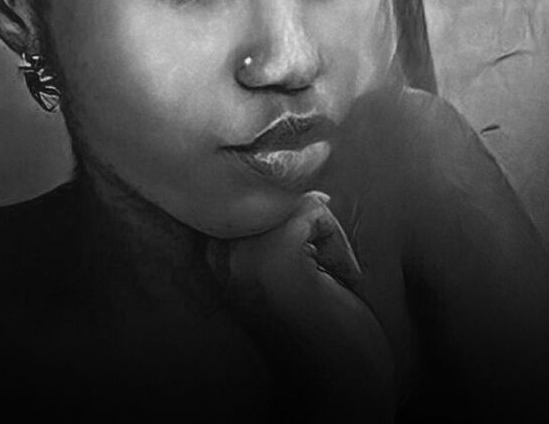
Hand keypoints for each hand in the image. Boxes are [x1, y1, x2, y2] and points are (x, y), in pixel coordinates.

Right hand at [206, 192, 395, 421]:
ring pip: (295, 196)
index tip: (300, 265)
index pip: (251, 186)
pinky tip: (335, 282)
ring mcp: (243, 254)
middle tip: (316, 273)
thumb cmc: (317, 320)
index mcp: (211, 251)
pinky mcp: (277, 256)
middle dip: (307, 222)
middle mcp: (216, 251)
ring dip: (323, 235)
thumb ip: (269, 219)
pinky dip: (337, 244)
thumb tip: (283, 161)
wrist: (336, 386)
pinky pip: (316, 211)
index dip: (288, 217)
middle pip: (273, 186)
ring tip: (323, 278)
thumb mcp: (282, 259)